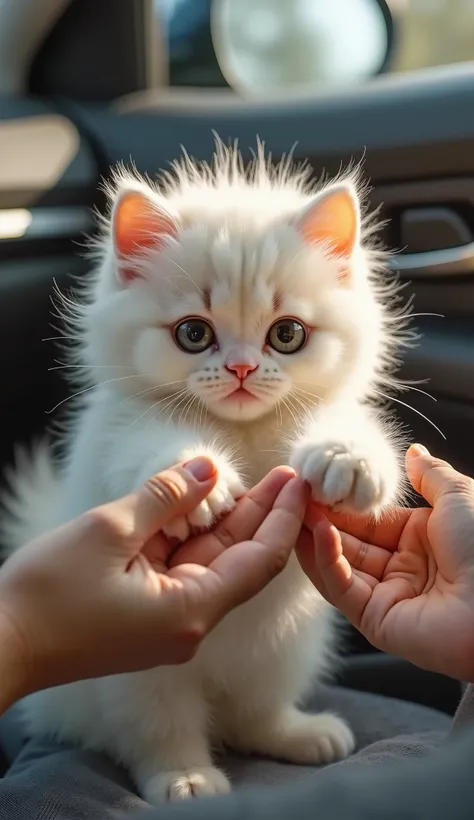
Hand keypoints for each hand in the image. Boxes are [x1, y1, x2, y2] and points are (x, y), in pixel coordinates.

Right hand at [0, 458, 307, 710]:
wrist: (2, 644)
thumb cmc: (47, 593)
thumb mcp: (108, 530)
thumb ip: (164, 497)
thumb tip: (207, 469)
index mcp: (191, 611)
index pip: (261, 561)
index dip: (285, 519)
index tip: (301, 483)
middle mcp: (189, 622)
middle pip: (243, 561)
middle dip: (266, 515)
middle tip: (289, 473)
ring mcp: (169, 620)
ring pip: (214, 563)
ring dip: (234, 522)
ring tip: (262, 480)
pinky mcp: (148, 613)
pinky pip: (185, 569)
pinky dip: (199, 535)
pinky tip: (212, 504)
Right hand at [296, 445, 473, 681]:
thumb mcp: (459, 497)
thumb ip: (431, 475)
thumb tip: (413, 452)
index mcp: (421, 541)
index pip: (370, 520)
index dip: (343, 503)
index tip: (316, 483)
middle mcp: (402, 568)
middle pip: (350, 542)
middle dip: (321, 519)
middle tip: (292, 496)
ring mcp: (388, 596)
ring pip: (340, 566)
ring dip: (315, 538)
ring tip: (294, 512)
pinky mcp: (376, 621)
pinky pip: (344, 588)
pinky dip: (327, 561)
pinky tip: (316, 534)